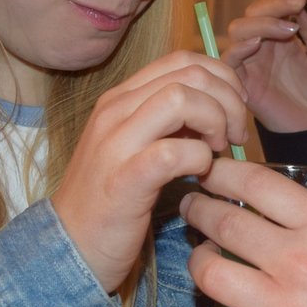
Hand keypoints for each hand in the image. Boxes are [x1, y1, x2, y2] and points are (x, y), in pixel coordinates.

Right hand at [50, 51, 248, 292]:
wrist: (71, 247)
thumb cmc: (112, 198)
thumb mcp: (138, 144)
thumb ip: (171, 120)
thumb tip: (217, 105)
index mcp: (121, 98)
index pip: (181, 59)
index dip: (220, 77)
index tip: (235, 107)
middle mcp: (115, 110)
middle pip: (189, 74)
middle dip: (228, 99)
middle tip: (235, 134)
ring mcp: (116, 143)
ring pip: (181, 99)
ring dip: (216, 121)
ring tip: (218, 150)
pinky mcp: (125, 179)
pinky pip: (175, 151)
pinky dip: (200, 158)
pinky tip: (200, 174)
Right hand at [222, 0, 306, 130]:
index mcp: (281, 37)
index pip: (268, 4)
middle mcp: (263, 47)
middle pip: (251, 13)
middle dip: (273, 3)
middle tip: (297, 5)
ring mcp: (252, 63)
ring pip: (238, 30)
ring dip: (261, 22)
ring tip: (289, 29)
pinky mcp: (244, 83)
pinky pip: (229, 59)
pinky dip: (240, 47)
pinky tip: (259, 42)